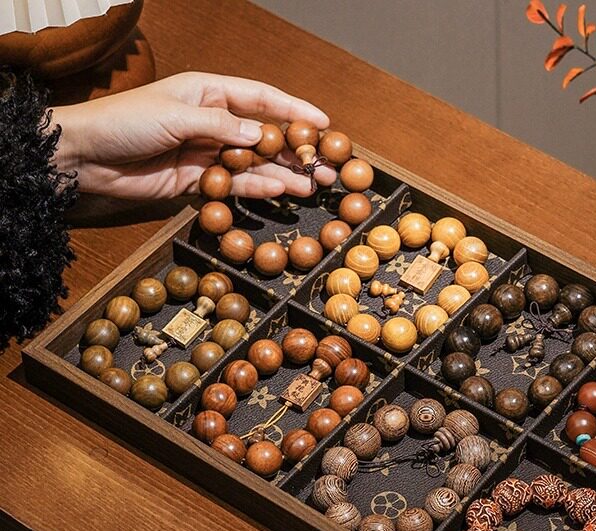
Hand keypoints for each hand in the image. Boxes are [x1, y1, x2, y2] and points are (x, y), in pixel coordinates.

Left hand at [52, 72, 336, 199]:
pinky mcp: (199, 181)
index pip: (261, 99)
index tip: (324, 124)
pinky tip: (281, 191)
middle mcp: (214, 122)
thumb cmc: (126, 121)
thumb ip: (222, 127)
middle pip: (264, 135)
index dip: (294, 111)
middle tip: (326, 165)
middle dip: (296, 150)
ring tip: (313, 185)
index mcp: (209, 93)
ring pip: (255, 163)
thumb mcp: (177, 115)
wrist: (88, 156)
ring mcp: (208, 153)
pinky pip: (235, 183)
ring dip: (284, 173)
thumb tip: (263, 136)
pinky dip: (257, 187)